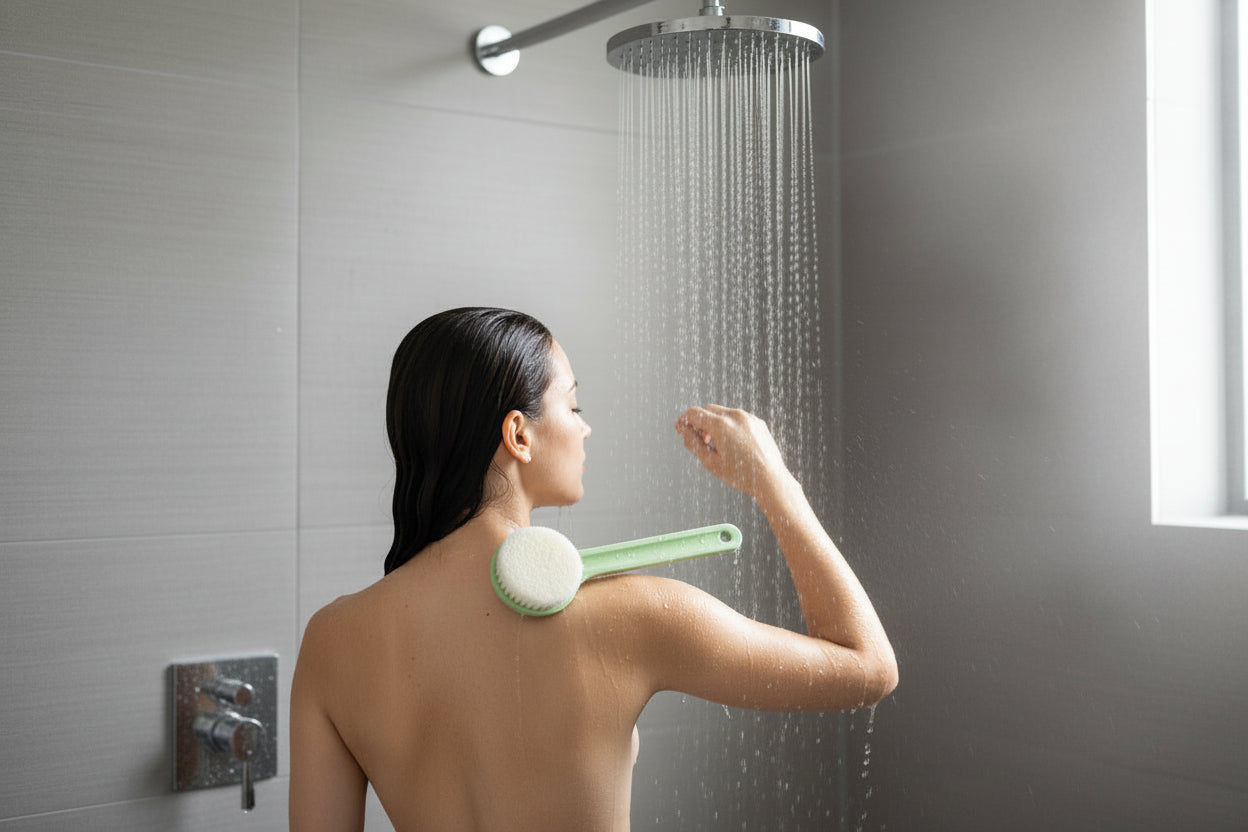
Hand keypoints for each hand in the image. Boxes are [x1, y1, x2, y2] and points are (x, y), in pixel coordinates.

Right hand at [674, 405, 789, 499]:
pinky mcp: (758, 422)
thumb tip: (682, 430)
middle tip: (701, 441)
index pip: (694, 413)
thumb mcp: (710, 462)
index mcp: (721, 425)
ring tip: (718, 445)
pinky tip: (733, 445)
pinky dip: (730, 426)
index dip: (684, 420)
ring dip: (715, 424)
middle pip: (708, 409)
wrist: (770, 479)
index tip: (680, 428)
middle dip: (700, 422)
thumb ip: (693, 443)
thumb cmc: (740, 474)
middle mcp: (735, 416)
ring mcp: (748, 417)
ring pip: (723, 413)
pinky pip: (738, 418)